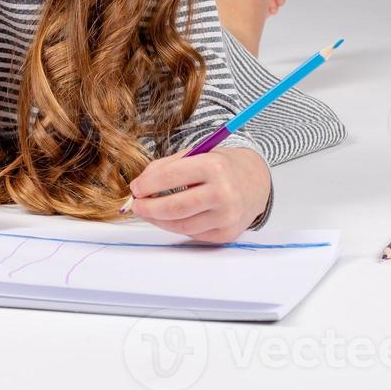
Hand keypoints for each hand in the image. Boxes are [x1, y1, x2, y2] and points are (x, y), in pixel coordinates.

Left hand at [126, 147, 270, 242]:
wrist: (255, 181)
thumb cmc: (220, 166)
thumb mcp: (195, 155)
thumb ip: (165, 167)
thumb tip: (138, 187)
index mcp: (214, 166)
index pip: (171, 176)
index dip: (148, 184)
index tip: (135, 188)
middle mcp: (223, 193)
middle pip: (175, 207)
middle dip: (149, 208)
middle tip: (136, 206)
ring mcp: (227, 216)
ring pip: (181, 225)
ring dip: (159, 220)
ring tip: (149, 212)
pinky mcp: (227, 234)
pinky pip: (193, 234)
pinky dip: (176, 226)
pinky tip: (170, 218)